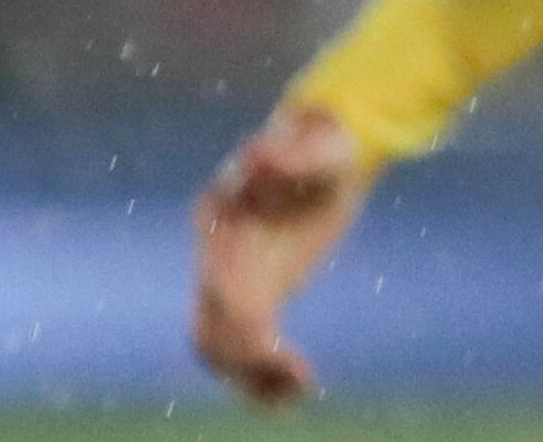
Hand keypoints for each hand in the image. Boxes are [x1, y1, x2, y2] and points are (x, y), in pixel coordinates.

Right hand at [191, 103, 372, 405]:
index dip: (245, 329)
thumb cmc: (328, 148)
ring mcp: (227, 276)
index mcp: (223, 223)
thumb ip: (294, 155)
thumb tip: (257, 155)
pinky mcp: (250, 291)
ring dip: (247, 379)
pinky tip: (291, 392)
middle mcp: (215, 256)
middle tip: (301, 381)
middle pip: (213, 329)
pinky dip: (253, 374)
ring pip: (214, 345)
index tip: (280, 351)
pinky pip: (234, 342)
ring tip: (298, 393)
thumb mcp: (324, 149)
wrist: (329, 152)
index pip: (221, 292)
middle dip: (249, 364)